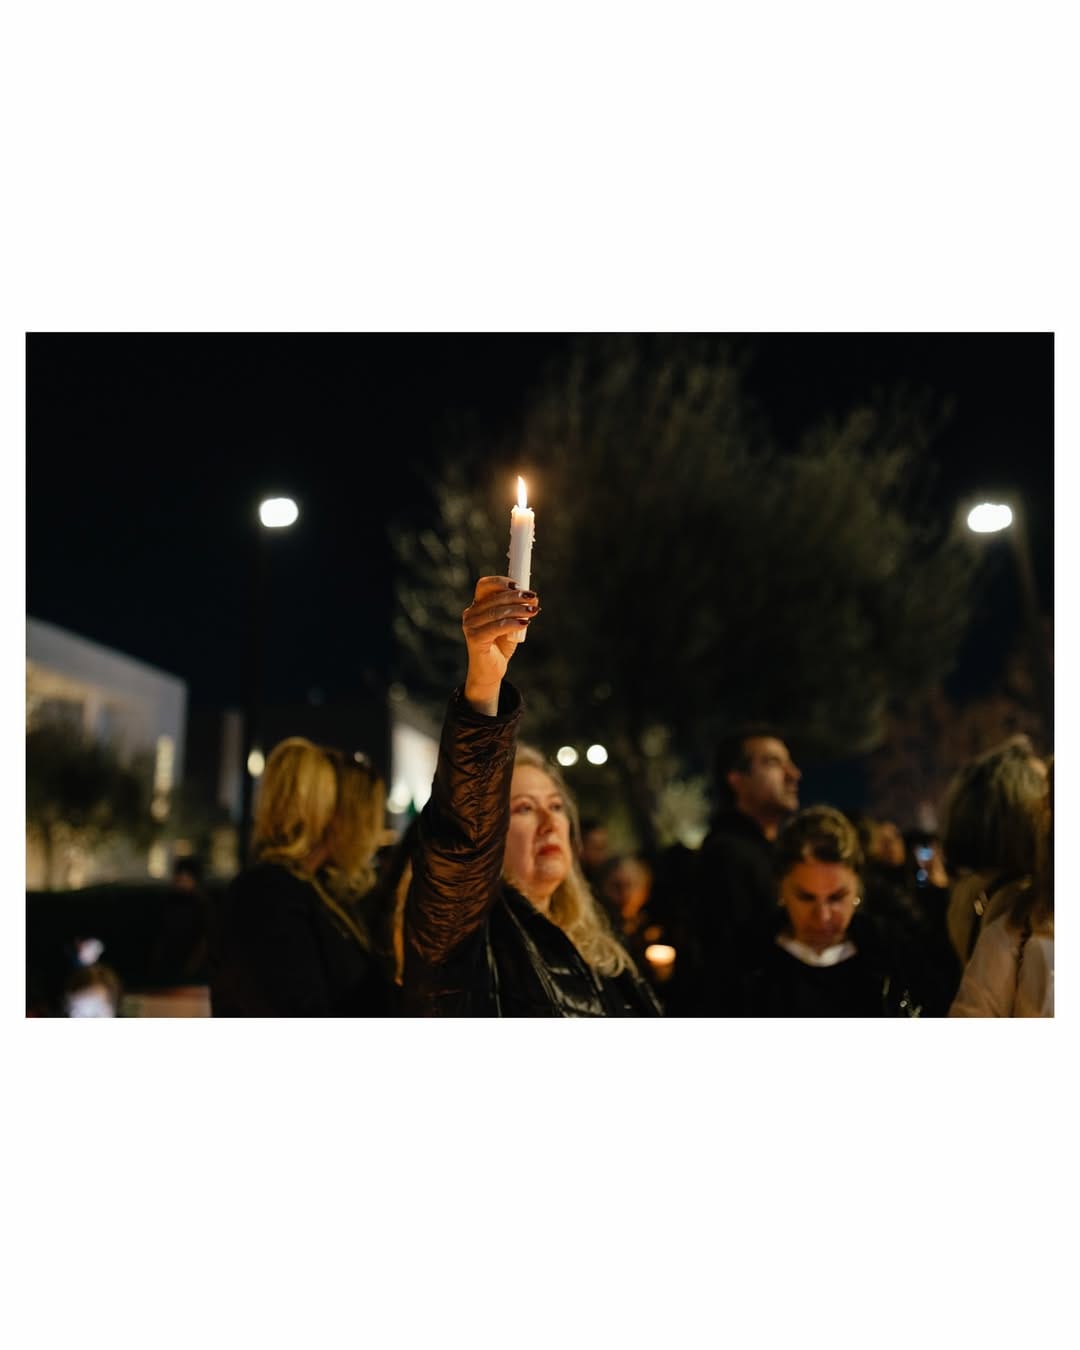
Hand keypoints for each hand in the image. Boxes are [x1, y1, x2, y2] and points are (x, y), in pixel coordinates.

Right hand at [462, 576, 538, 711]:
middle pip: (494, 598)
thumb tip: (533, 597)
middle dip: (516, 597)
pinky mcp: (474, 638)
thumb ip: (517, 610)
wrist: (491, 671)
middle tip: (533, 598)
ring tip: (533, 610)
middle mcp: (471, 613)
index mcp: (477, 606)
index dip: (501, 582)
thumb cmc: (501, 645)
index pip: (485, 585)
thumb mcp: (511, 623)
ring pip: (497, 612)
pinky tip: (525, 623)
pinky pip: (496, 626)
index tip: (520, 586)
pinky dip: (513, 623)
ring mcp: (470, 626)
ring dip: (518, 609)